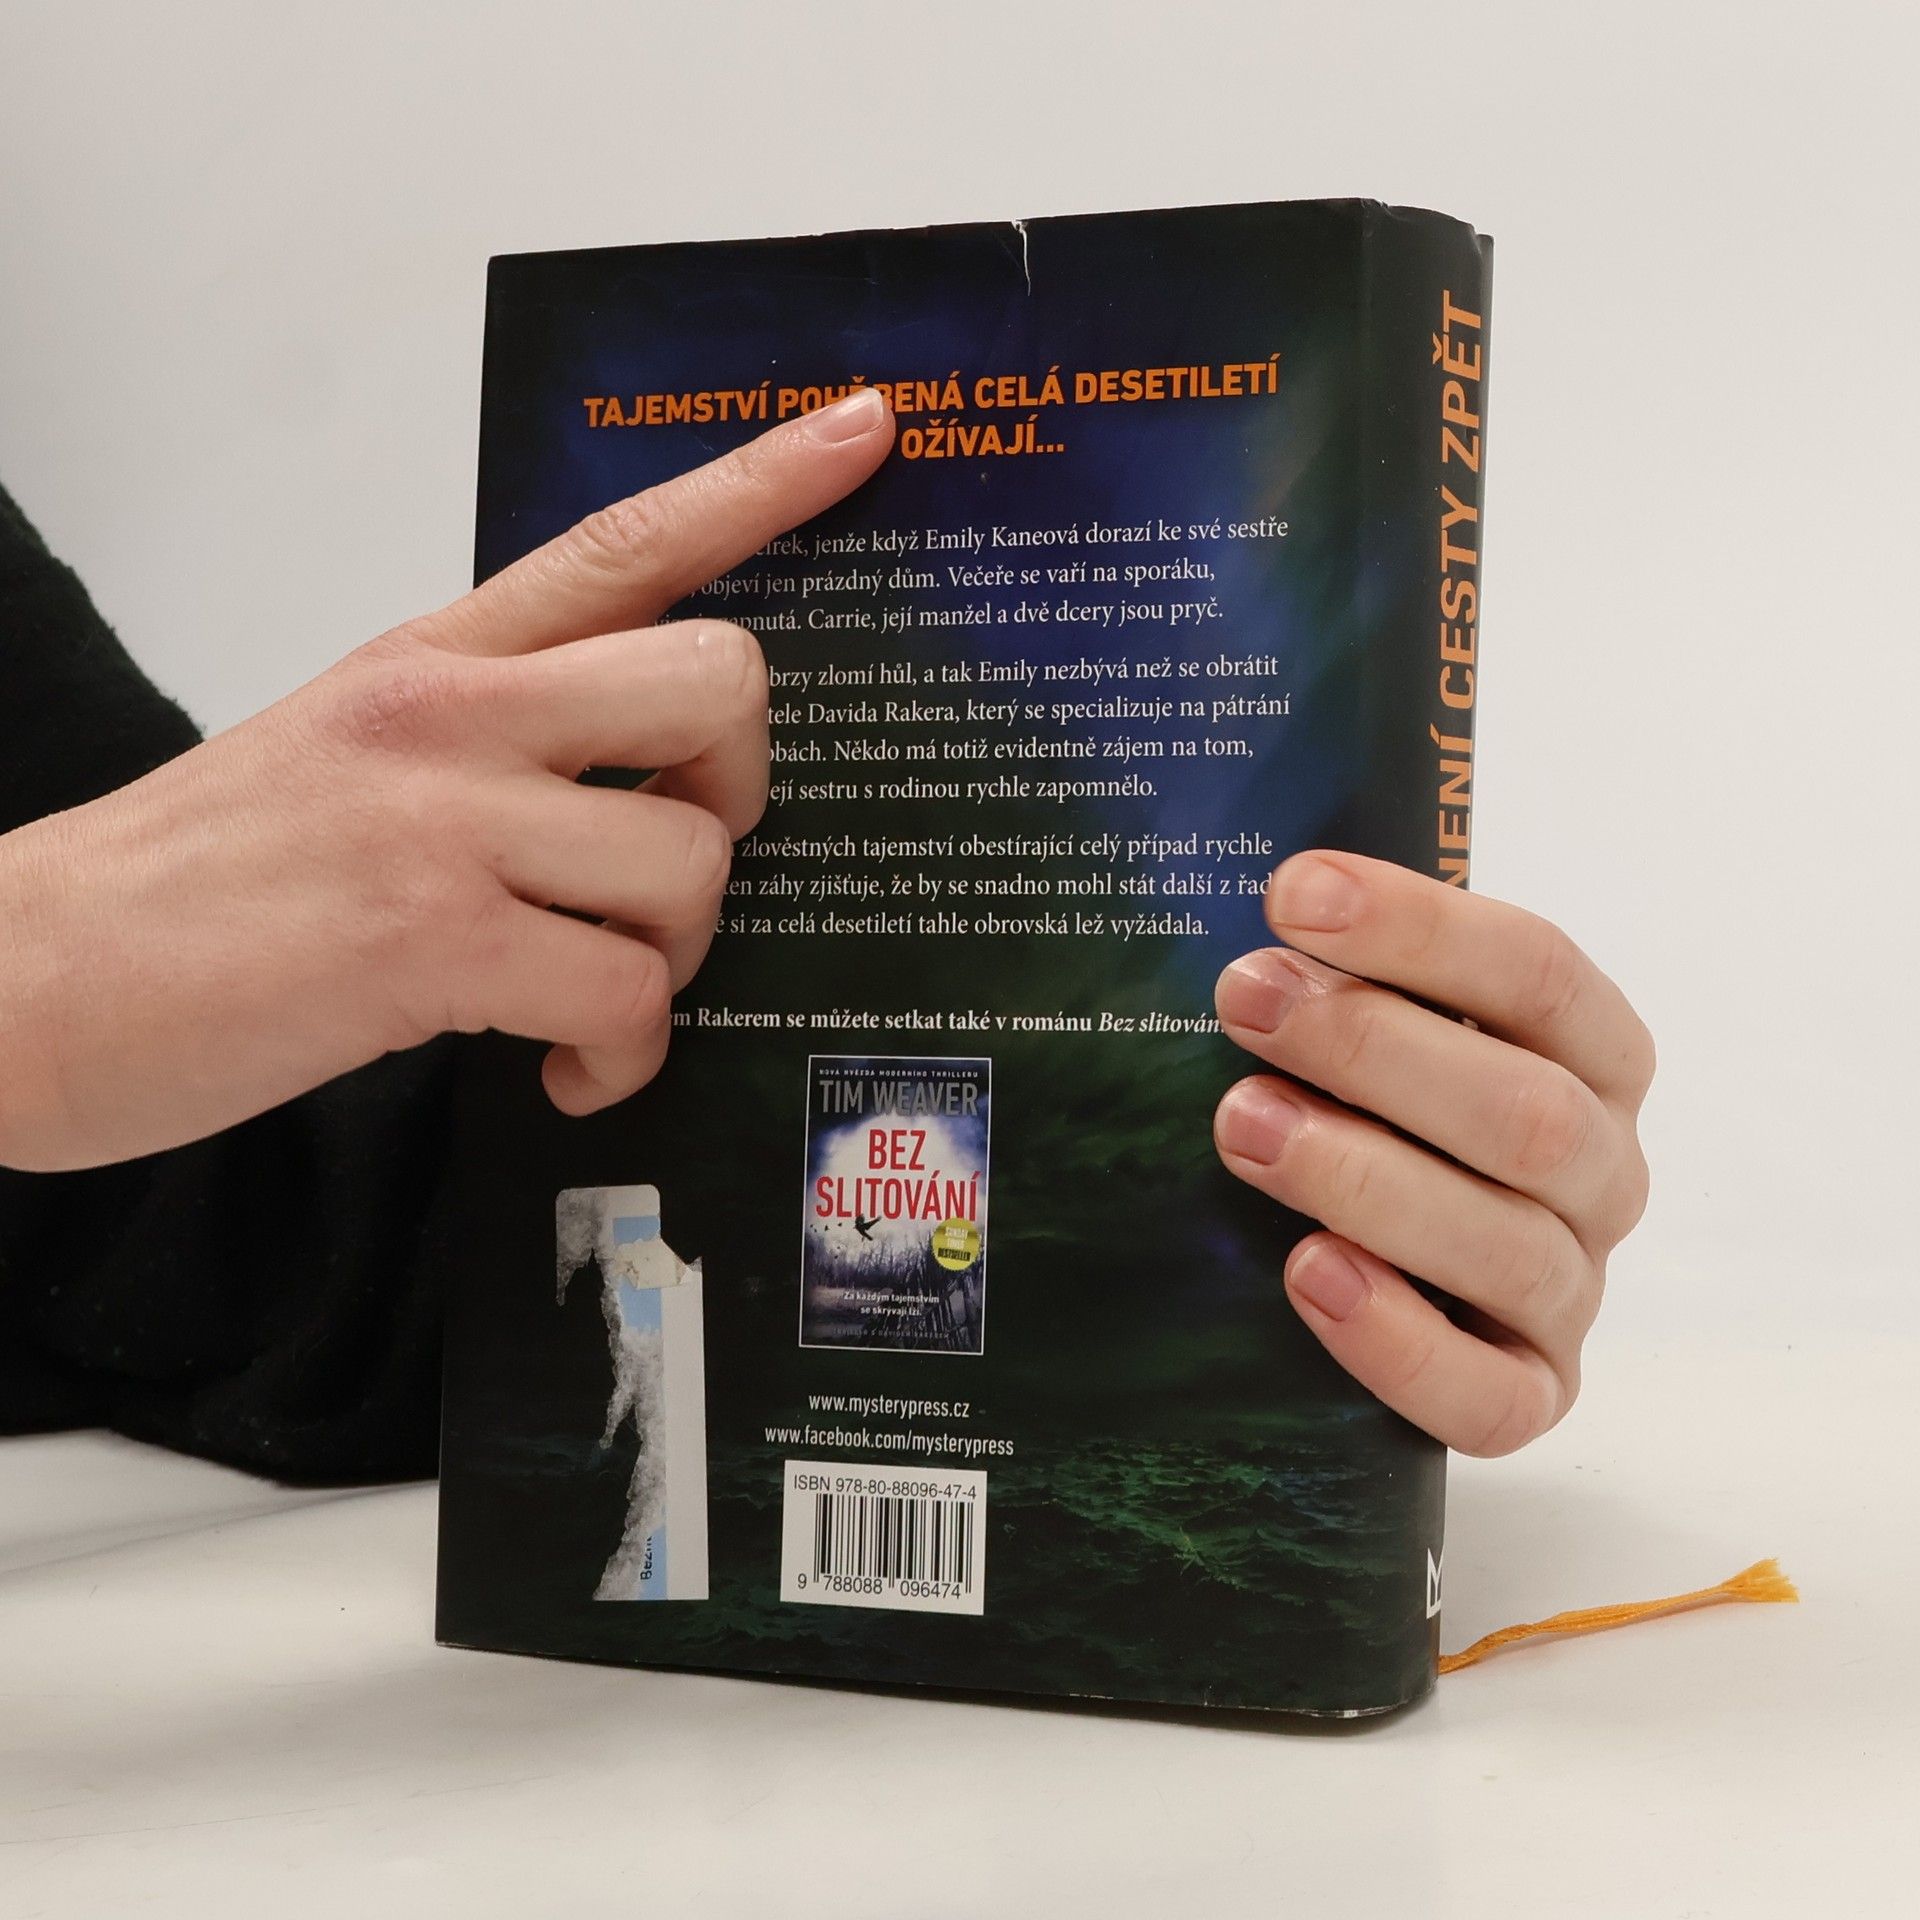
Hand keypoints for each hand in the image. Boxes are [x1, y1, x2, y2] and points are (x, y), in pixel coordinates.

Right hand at [0, 389, 894, 1171]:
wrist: (23, 978)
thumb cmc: (196, 879)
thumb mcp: (343, 753)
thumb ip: (487, 742)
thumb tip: (630, 793)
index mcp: (434, 658)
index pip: (623, 538)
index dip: (762, 480)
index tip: (867, 430)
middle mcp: (451, 714)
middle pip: (718, 680)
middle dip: (742, 790)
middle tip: (679, 853)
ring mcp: (441, 821)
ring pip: (690, 863)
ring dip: (674, 956)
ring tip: (598, 995)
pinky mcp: (429, 943)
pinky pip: (624, 996)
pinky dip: (622, 1056)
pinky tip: (570, 1070)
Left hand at [1212, 851, 1654, 1455]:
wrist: (1402, 1271)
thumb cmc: (1385, 1109)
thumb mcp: (1390, 1022)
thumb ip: (1352, 970)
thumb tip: (1259, 905)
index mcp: (1593, 1054)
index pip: (1538, 971)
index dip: (1417, 929)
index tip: (1292, 894)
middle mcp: (1604, 1170)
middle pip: (1525, 1110)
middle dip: (1371, 1047)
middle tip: (1245, 1001)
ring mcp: (1574, 1289)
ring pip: (1506, 1243)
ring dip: (1365, 1178)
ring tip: (1244, 1126)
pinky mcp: (1530, 1392)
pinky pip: (1489, 1395)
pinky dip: (1397, 1339)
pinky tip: (1309, 1274)